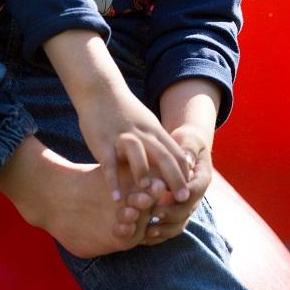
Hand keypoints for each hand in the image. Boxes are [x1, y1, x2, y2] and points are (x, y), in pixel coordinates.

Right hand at [77, 84, 192, 203]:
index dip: (185, 173)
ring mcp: (122, 137)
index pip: (176, 153)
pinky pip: (109, 163)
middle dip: (175, 178)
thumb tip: (179, 162)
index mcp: (154, 131)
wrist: (100, 90)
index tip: (190, 193)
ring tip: (146, 196)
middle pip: (163, 156)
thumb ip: (160, 142)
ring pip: (137, 155)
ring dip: (143, 175)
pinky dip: (113, 181)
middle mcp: (142, 134)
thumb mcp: (147, 123)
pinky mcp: (103, 142)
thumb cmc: (125, 111)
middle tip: (182, 199)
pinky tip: (116, 198)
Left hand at [141, 124, 212, 245]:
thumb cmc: (184, 141)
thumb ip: (188, 148)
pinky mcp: (176, 213)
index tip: (165, 196)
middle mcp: (196, 195)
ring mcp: (186, 206)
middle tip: (153, 213)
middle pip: (186, 211)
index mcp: (202, 177)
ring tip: (147, 231)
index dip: (182, 195)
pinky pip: (169, 229)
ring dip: (164, 229)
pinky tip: (142, 236)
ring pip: (179, 224)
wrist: (183, 149)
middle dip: (170, 214)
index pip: (195, 190)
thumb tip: (187, 160)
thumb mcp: (188, 139)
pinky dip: (157, 235)